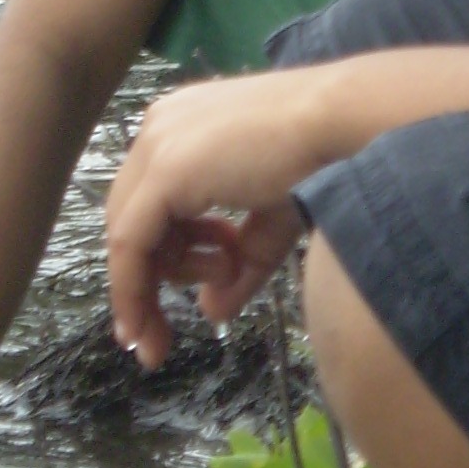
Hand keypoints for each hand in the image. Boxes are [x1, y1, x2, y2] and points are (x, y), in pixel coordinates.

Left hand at [105, 71, 343, 366]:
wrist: (343, 123)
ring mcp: (157, 146)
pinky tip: (149, 326)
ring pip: (125, 235)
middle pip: (130, 221)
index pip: (149, 205)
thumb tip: (212, 311)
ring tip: (229, 270)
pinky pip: (129, 244)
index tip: (161, 315)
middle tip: (157, 344)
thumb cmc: (321, 157)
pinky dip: (133, 290)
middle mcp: (159, 128)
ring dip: (164, 281)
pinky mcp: (163, 171)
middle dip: (143, 285)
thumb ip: (238, 264)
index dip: (155, 262)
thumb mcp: (272, 223)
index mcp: (183, 128)